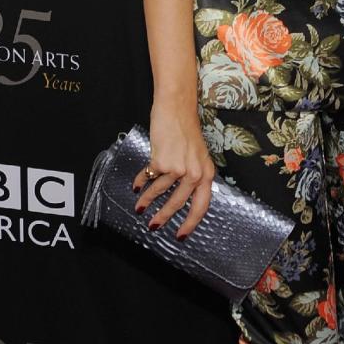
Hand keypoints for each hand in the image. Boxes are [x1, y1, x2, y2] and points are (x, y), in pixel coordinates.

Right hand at [132, 101, 215, 238]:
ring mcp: (178, 168)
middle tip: (154, 227)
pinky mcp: (162, 161)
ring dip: (147, 201)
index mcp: (207, 173)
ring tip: (139, 207)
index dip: (191, 223)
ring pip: (160, 192)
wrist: (176, 109)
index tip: (181, 235)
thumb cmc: (186, 130)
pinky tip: (136, 186)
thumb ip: (193, 175)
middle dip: (164, 217)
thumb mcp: (197, 155)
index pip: (201, 206)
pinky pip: (148, 178)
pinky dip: (141, 183)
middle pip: (178, 204)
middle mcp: (195, 173)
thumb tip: (182, 198)